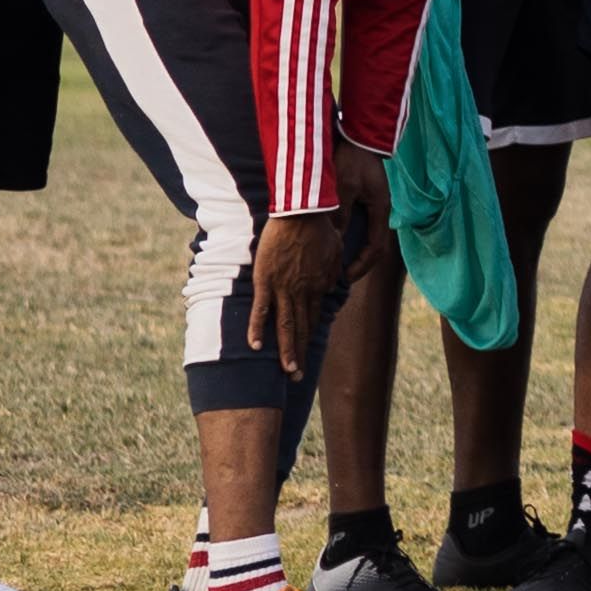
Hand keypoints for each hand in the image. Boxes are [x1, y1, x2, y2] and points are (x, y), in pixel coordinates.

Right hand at [250, 210, 357, 379]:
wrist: (302, 212)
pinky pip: (261, 308)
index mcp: (319, 286)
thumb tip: (334, 285)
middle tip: (298, 379)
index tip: (307, 354)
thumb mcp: (335, 252)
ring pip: (285, 325)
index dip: (310, 337)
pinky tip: (255, 346)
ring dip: (286, 351)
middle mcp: (303, 292)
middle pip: (301, 329)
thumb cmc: (320, 227)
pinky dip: (257, 328)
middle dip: (299, 355)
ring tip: (288, 372)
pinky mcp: (265, 280)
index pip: (313, 318)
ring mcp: (283, 288)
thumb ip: (334, 271)